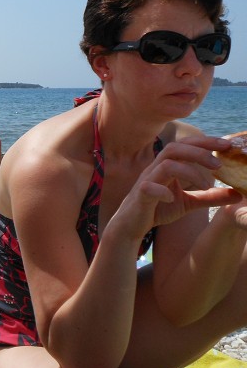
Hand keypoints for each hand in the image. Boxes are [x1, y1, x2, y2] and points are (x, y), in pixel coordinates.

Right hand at [115, 136, 241, 237]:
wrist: (132, 224)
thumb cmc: (158, 209)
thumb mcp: (190, 202)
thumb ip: (211, 197)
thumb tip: (238, 194)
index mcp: (167, 166)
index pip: (186, 145)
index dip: (205, 142)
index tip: (227, 145)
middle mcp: (156, 168)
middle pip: (175, 148)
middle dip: (199, 153)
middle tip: (219, 165)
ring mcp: (146, 180)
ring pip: (166, 164)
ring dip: (189, 172)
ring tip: (206, 186)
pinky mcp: (140, 195)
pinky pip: (150, 187)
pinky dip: (163, 191)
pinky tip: (172, 199)